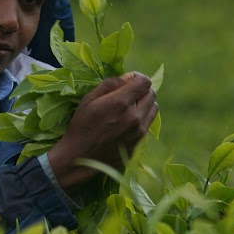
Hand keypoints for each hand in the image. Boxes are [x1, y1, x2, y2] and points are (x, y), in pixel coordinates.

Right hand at [46, 72, 157, 189]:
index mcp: (121, 103)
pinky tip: (127, 122)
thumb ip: (111, 84)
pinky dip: (142, 118)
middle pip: (152, 93)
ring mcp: (139, 132)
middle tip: (128, 94)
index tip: (129, 80)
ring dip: (144, 104)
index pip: (145, 82)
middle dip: (141, 90)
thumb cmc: (81, 125)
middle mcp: (135, 116)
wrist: (79, 157)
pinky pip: (148, 123)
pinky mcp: (139, 143)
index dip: (138, 77)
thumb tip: (129, 77)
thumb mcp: (89, 99)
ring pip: (154, 108)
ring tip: (129, 108)